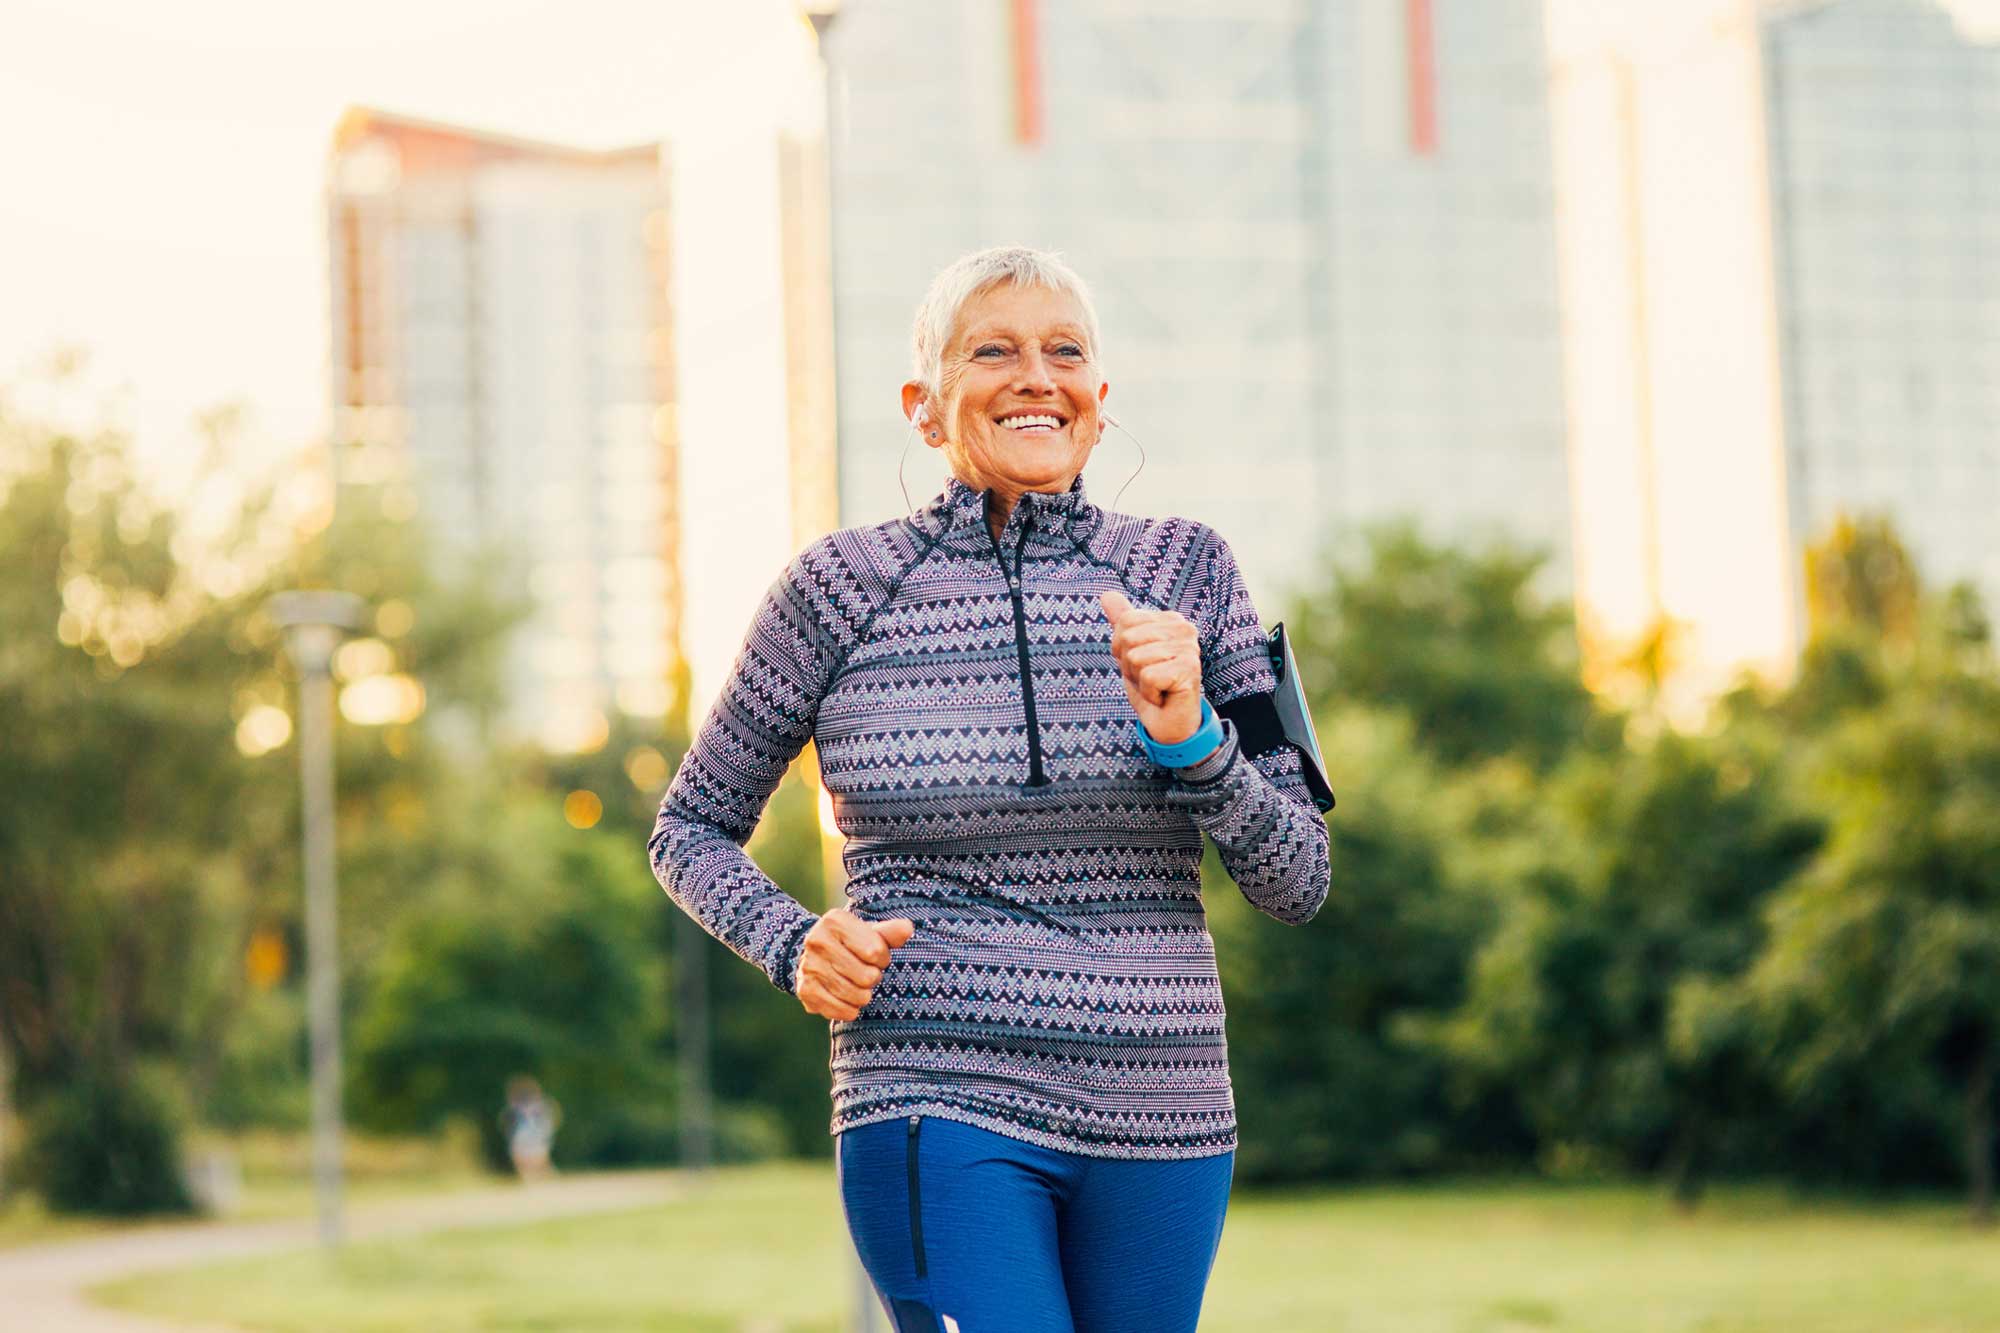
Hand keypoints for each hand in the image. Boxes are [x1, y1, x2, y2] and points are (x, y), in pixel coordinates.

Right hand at [794, 907, 915, 1021]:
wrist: (816, 955)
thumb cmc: (853, 943)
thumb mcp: (871, 932)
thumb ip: (891, 932)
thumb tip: (907, 929)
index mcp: (835, 921)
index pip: (875, 951)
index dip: (882, 958)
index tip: (875, 956)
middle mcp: (817, 941)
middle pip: (867, 977)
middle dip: (874, 977)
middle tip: (867, 972)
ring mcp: (809, 966)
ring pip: (857, 996)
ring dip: (865, 995)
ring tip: (858, 985)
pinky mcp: (805, 991)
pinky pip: (842, 1011)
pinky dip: (851, 1010)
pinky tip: (848, 999)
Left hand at [1100, 589, 1204, 745]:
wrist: (1170, 721)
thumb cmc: (1151, 685)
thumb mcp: (1131, 651)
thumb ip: (1122, 621)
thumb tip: (1106, 594)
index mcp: (1170, 619)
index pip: (1125, 622)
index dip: (1122, 649)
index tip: (1141, 664)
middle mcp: (1184, 628)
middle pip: (1128, 639)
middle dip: (1130, 666)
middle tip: (1149, 678)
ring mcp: (1189, 648)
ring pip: (1136, 657)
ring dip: (1139, 681)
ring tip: (1157, 687)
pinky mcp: (1189, 669)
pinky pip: (1148, 676)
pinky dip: (1149, 693)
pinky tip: (1164, 695)